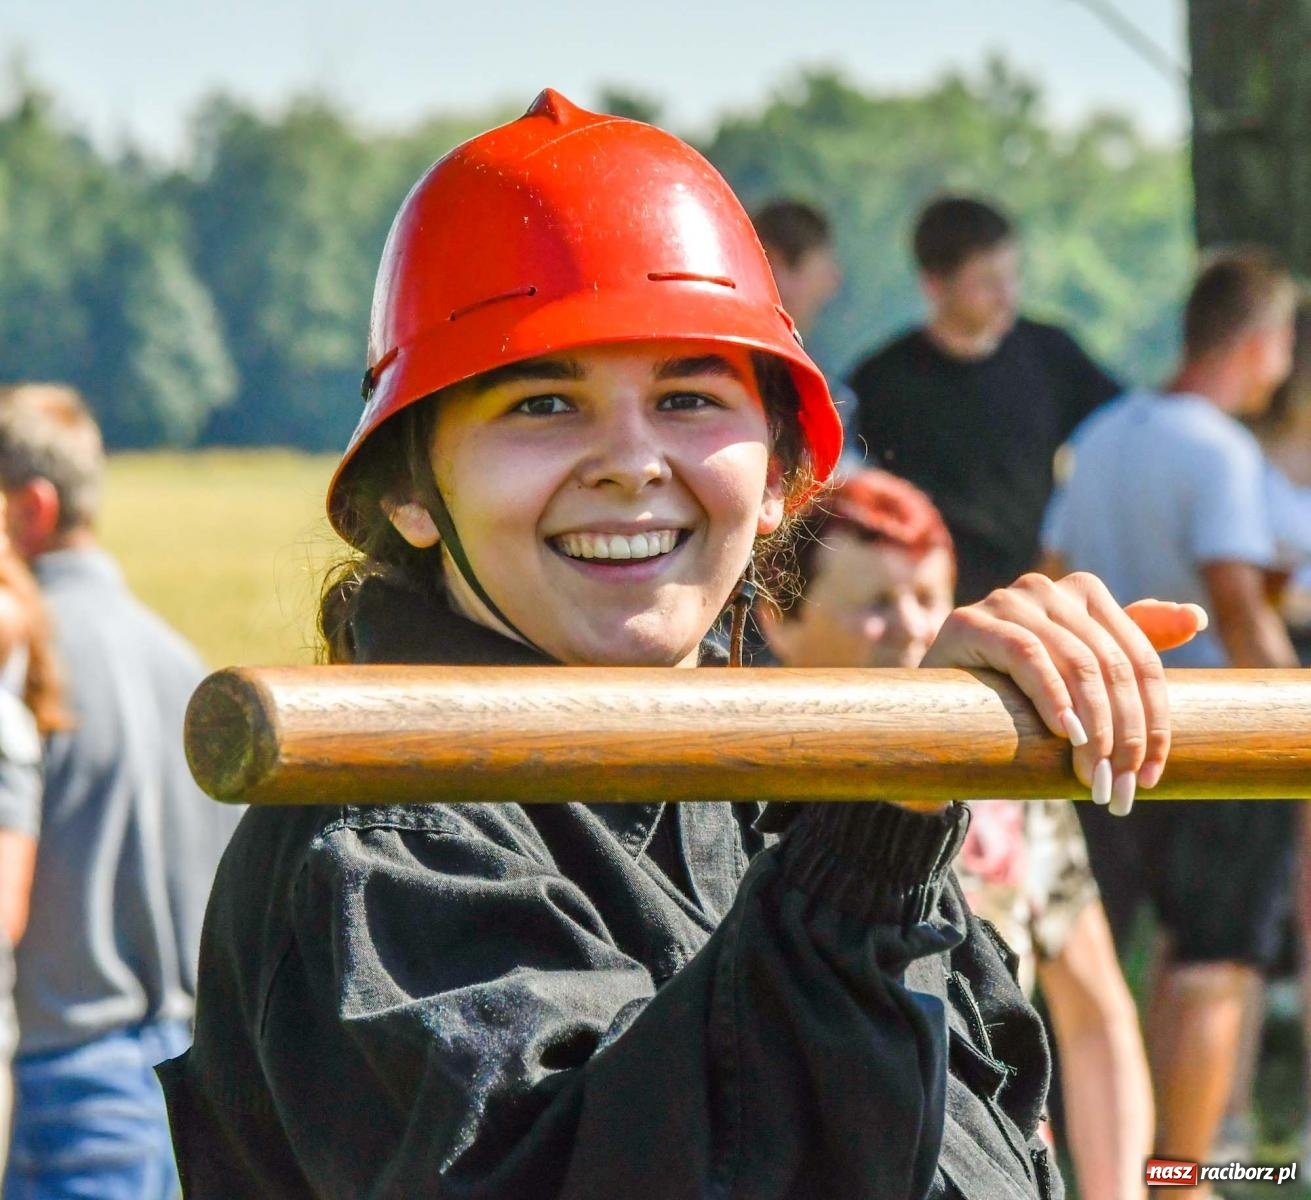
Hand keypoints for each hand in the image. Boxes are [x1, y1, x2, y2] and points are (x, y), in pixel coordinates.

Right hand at [921, 573, 1206, 815]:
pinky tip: (1064, 734)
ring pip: (1077, 662)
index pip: (1140, 656)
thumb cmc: (1012, 700)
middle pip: (1113, 664)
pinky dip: (1053, 697)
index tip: (1152, 776)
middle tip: (1121, 789)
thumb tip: (1196, 617)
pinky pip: (1027, 656)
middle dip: (1124, 735)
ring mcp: (1008, 599)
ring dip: (1093, 729)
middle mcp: (1048, 587)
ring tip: (1091, 778)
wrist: (934, 718)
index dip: (1155, 720)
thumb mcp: (1077, 680)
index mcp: (1083, 593)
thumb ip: (1128, 647)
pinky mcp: (970, 621)